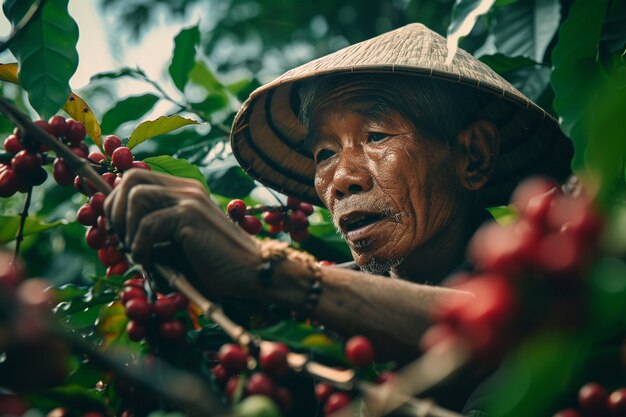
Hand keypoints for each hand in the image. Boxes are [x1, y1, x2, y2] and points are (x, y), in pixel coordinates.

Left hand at [104, 169, 260, 297]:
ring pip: (136, 196)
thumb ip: (153, 233)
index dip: (117, 204)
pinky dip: (140, 246)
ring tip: (137, 252)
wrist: (250, 273)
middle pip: (131, 179)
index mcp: (184, 191)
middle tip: (121, 241)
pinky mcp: (191, 216)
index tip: (117, 233)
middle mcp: (187, 188)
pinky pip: (149, 224)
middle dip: (115, 210)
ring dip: (127, 228)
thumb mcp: (177, 244)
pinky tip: (148, 262)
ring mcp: (190, 199)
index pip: (136, 179)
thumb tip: (115, 233)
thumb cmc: (214, 265)